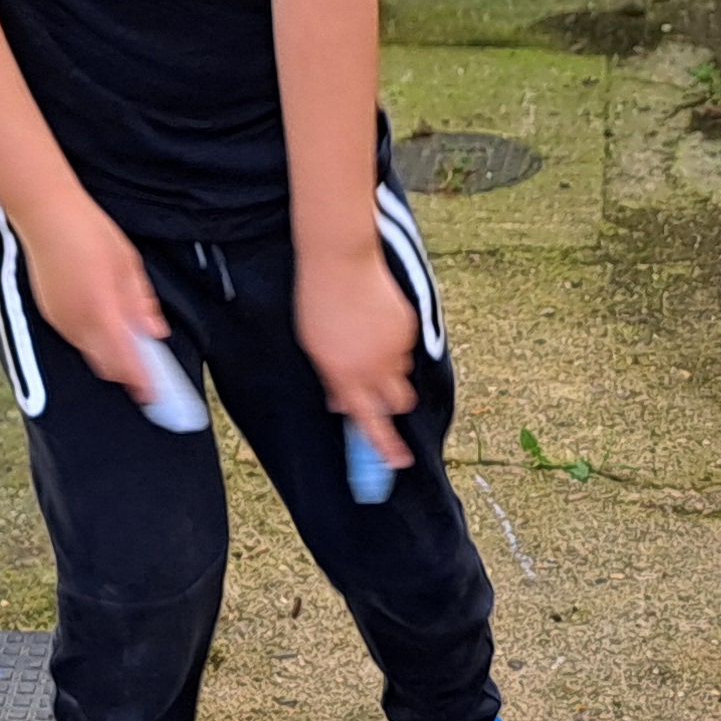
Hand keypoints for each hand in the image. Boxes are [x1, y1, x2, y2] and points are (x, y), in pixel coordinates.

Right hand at [0, 175, 176, 399]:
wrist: (44, 213)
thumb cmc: (87, 230)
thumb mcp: (127, 265)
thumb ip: (141, 304)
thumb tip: (154, 331)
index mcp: (102, 311)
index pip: (127, 361)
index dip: (144, 382)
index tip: (157, 393)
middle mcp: (78, 323)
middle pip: (108, 366)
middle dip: (129, 374)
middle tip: (150, 377)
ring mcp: (61, 320)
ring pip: (92, 354)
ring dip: (113, 358)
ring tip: (133, 351)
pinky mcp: (51, 313)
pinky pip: (78, 339)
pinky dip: (96, 343)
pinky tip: (108, 331)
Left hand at [292, 243, 418, 457]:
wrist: (340, 260)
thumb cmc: (318, 302)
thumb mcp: (313, 347)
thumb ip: (332, 379)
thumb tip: (342, 402)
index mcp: (347, 377)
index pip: (370, 423)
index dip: (386, 446)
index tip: (399, 460)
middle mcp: (375, 369)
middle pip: (398, 403)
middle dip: (391, 401)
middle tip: (379, 388)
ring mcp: (395, 348)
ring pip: (401, 373)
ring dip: (389, 367)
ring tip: (367, 339)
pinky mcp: (407, 326)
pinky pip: (405, 346)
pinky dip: (393, 340)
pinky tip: (375, 318)